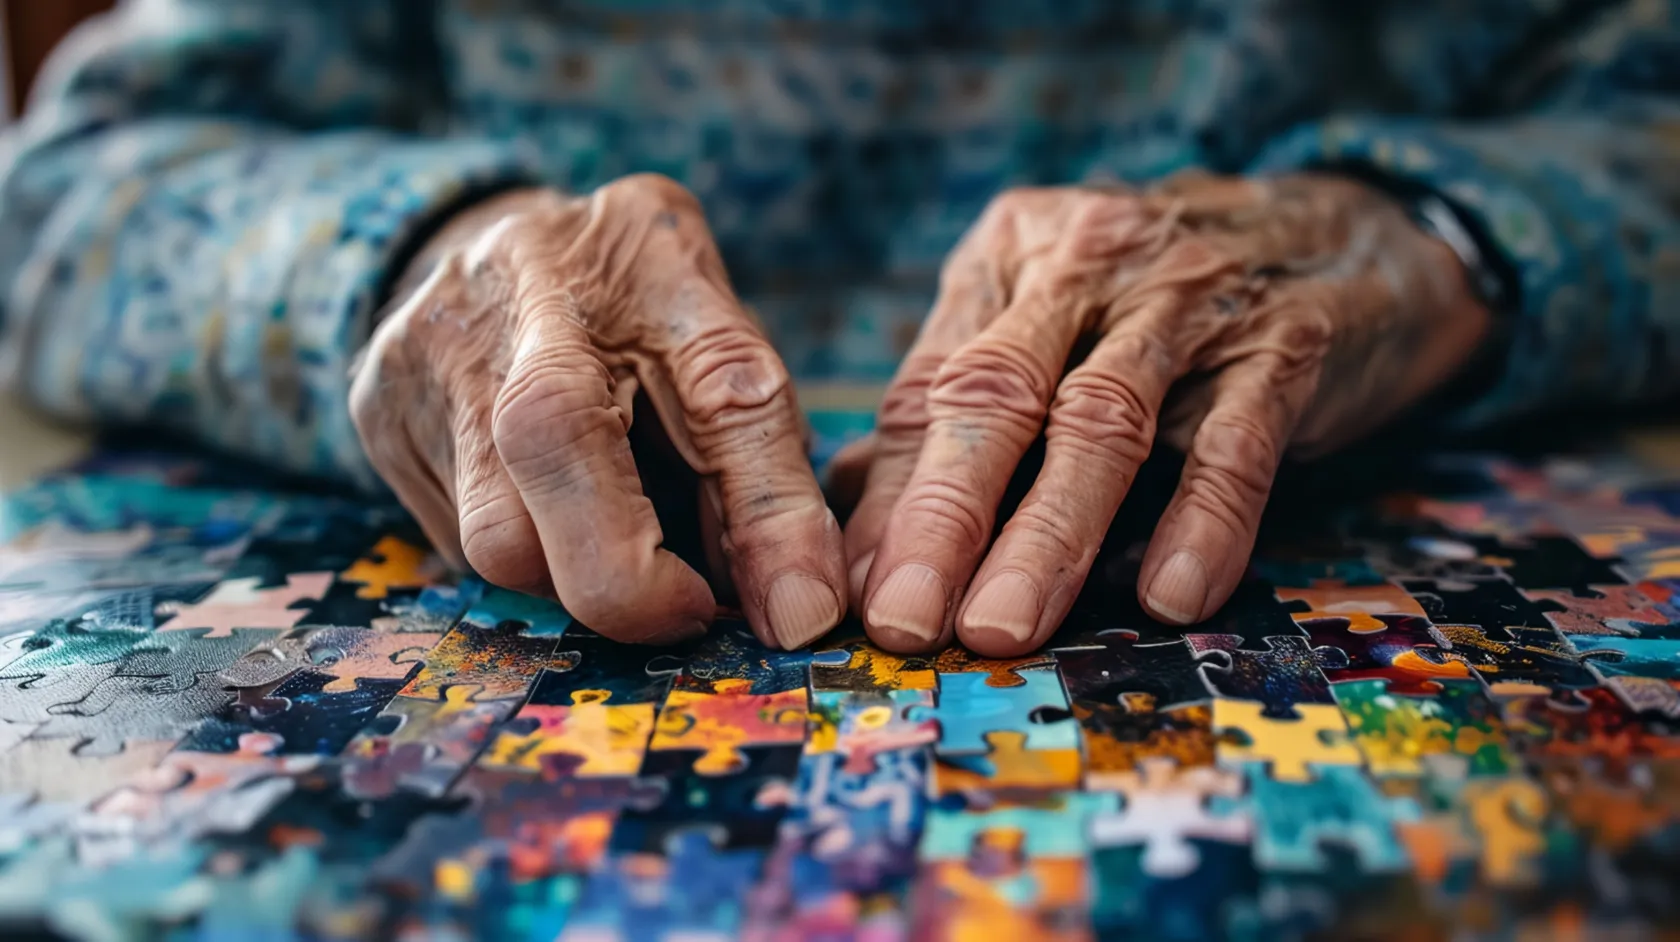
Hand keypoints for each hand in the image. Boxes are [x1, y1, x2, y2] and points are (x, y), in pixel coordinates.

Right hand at [349, 175, 844, 648]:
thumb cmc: (638, 315)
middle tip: (685, 608)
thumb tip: (795, 613)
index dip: (765, 516)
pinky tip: (543, 509)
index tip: (789, 610)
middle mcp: (526, 293)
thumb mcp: (721, 352)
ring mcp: (433, 350)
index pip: (721, 393)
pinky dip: (524, 557)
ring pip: (497, 539)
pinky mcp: (376, 408)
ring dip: (573, 576)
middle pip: (561, 454)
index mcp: (650, 263)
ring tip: (611, 537)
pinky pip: (456, 545)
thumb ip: (761, 468)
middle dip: (630, 582)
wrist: (493, 240)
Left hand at [843, 172, 1490, 654]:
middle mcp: (1086, 263)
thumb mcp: (1048, 323)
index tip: (852, 595)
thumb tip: (855, 541)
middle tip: (902, 620)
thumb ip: (957, 416)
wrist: (1344, 228)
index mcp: (1009, 257)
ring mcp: (1189, 297)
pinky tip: (1168, 594)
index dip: (888, 497)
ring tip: (1002, 626)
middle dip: (942, 515)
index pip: (930, 386)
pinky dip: (1200, 520)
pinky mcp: (1287, 339)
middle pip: (998, 392)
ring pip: (1103, 420)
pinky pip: (1235, 440)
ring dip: (1047, 533)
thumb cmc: (1159, 304)